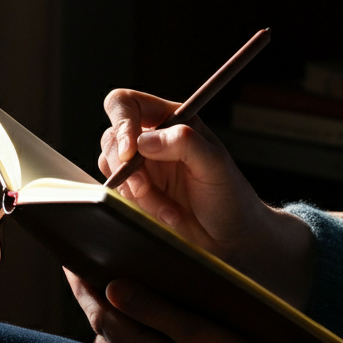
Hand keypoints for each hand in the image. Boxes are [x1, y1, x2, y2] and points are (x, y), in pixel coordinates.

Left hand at [66, 269, 305, 342]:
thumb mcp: (198, 333)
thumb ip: (154, 310)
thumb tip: (112, 289)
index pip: (103, 317)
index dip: (83, 288)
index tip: (68, 261)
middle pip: (110, 327)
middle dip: (93, 297)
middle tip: (79, 266)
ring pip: (128, 337)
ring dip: (114, 310)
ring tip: (107, 282)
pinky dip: (138, 322)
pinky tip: (147, 312)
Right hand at [100, 88, 313, 307]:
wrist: (231, 237)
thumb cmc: (231, 197)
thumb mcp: (215, 164)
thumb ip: (184, 143)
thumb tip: (144, 140)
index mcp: (171, 120)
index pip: (127, 104)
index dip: (121, 123)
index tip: (130, 152)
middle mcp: (152, 140)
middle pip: (111, 138)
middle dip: (126, 167)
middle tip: (145, 188)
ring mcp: (142, 168)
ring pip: (112, 170)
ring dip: (136, 192)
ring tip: (168, 208)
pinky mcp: (137, 195)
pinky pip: (119, 196)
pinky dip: (140, 209)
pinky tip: (168, 216)